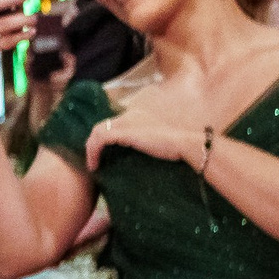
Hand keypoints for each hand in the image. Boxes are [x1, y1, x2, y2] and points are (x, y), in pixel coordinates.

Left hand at [83, 101, 201, 170]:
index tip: (103, 152)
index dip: (106, 136)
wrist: (187, 143)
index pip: (115, 122)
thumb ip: (145, 140)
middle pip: (103, 125)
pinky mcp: (125, 132)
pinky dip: (93, 151)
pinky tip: (94, 165)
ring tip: (92, 163)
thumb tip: (138, 154)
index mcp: (139, 113)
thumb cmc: (179, 145)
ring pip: (98, 131)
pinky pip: (100, 139)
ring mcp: (127, 121)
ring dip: (91, 148)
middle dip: (94, 142)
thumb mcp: (159, 139)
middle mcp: (131, 113)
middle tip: (94, 158)